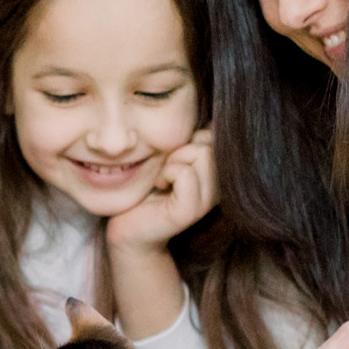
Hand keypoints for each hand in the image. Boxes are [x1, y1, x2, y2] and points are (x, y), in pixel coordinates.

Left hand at [103, 129, 217, 253]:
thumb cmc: (147, 187)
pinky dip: (166, 173)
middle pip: (209, 143)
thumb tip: (210, 123)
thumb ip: (192, 142)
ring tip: (162, 179)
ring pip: (201, 154)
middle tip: (165, 171)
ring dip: (172, 162)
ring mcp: (207, 201)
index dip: (188, 141)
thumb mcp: (172, 157)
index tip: (172, 161)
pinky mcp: (190, 211)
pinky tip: (159, 187)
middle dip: (180, 150)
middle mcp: (220, 188)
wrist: (128, 225)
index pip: (214, 136)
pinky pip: (185, 173)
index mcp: (219, 174)